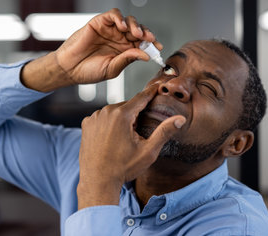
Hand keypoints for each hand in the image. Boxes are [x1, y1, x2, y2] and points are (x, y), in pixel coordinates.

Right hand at [21, 8, 159, 91]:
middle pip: (138, 30)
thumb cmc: (89, 71)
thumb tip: (145, 55)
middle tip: (149, 39)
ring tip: (137, 34)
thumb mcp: (112, 68)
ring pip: (128, 21)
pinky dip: (120, 18)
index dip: (152, 44)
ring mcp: (110, 30)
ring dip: (136, 25)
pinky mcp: (99, 22)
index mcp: (125, 50)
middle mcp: (120, 38)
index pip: (143, 43)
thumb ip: (127, 60)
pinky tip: (123, 26)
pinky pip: (113, 15)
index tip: (159, 48)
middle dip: (146, 34)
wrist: (69, 68)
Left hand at [77, 84, 185, 208]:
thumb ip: (164, 132)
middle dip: (135, 115)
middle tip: (138, 133)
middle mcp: (106, 112)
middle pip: (128, 106)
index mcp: (122, 115)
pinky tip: (111, 139)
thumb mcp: (148, 151)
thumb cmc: (123, 168)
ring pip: (114, 112)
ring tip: (123, 140)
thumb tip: (180, 119)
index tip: (158, 85)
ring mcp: (94, 117)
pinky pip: (102, 118)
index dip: (151, 92)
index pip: (141, 97)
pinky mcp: (87, 124)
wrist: (98, 181)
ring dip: (121, 119)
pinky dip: (108, 124)